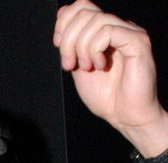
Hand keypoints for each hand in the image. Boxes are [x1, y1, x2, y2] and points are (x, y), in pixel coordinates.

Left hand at [54, 0, 162, 143]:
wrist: (125, 117)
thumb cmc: (107, 98)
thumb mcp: (78, 67)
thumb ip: (71, 44)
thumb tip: (61, 14)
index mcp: (104, 32)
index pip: (82, 7)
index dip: (64, 23)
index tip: (58, 46)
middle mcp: (118, 27)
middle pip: (85, 11)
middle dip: (69, 39)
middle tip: (70, 64)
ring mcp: (129, 32)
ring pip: (95, 21)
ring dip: (82, 48)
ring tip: (87, 68)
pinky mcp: (137, 42)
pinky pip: (108, 31)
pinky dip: (96, 49)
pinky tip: (100, 66)